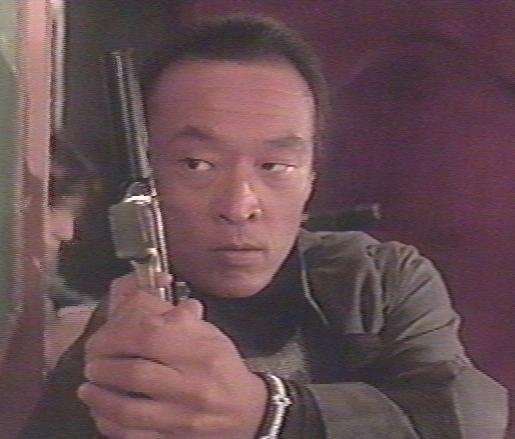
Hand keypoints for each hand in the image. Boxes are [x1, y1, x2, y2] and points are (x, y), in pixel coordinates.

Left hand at [78, 273, 266, 438]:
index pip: (149, 337)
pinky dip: (108, 422)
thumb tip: (144, 298)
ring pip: (127, 408)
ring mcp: (182, 416)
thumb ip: (178, 319)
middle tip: (92, 361)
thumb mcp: (210, 335)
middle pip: (133, 373)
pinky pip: (131, 434)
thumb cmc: (223, 367)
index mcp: (200, 351)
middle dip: (102, 366)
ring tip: (88, 386)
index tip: (102, 338)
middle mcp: (191, 384)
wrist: (247, 412)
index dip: (116, 336)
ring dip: (98, 396)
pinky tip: (100, 410)